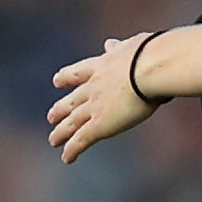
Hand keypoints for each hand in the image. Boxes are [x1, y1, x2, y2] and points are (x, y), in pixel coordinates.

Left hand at [48, 34, 162, 163]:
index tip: (56, 81)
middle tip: (51, 116)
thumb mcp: (131, 46)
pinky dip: (72, 149)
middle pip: (71, 100)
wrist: (149, 68)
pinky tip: (67, 158)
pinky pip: (81, 140)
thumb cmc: (150, 54)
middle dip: (60, 109)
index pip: (78, 72)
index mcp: (101, 65)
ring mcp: (94, 106)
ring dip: (61, 132)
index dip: (66, 78)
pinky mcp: (100, 124)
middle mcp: (93, 87)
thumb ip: (118, 48)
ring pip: (72, 122)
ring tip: (53, 140)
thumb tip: (109, 43)